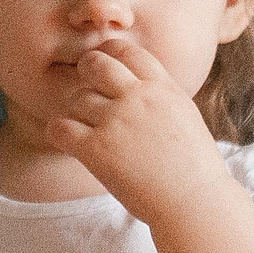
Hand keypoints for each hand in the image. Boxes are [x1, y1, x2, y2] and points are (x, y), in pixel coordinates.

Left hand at [45, 37, 231, 223]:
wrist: (195, 201)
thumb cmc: (194, 167)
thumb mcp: (184, 115)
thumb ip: (159, 96)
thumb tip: (134, 86)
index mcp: (162, 87)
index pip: (127, 51)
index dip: (109, 53)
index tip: (102, 66)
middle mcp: (138, 97)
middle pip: (95, 64)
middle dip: (86, 72)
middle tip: (87, 90)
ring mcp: (116, 121)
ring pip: (76, 99)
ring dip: (76, 112)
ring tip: (87, 129)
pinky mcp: (97, 149)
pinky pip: (60, 128)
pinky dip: (58, 132)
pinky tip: (69, 141)